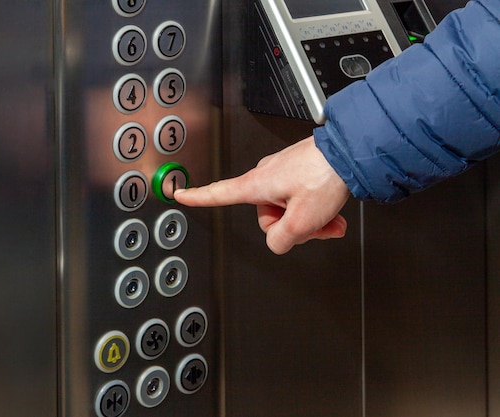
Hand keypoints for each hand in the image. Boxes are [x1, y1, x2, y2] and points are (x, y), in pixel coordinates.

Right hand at [174, 136, 349, 253]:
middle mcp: (266, 175)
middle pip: (268, 217)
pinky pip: (300, 197)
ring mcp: (283, 172)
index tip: (180, 195)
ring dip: (310, 219)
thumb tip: (278, 242)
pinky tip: (332, 212)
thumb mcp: (302, 220)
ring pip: (288, 209)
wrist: (350, 150)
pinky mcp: (299, 170)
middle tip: (315, 226)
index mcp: (257, 185)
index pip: (218, 194)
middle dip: (293, 227)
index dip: (198, 198)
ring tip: (329, 219)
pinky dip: (315, 208)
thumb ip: (281, 239)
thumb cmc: (326, 174)